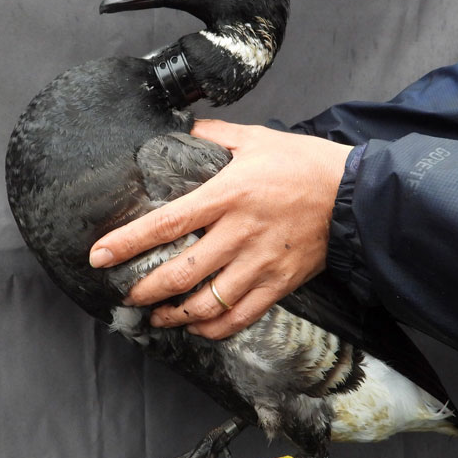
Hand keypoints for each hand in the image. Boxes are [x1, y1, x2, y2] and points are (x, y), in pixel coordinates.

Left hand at [89, 119, 352, 338]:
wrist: (358, 195)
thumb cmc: (308, 164)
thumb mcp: (259, 138)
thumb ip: (217, 135)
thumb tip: (184, 129)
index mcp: (229, 194)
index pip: (166, 223)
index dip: (128, 243)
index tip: (99, 256)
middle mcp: (241, 233)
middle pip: (180, 273)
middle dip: (145, 290)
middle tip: (127, 295)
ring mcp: (261, 262)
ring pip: (207, 302)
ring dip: (175, 315)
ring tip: (157, 317)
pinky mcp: (281, 282)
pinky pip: (241, 316)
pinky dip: (215, 328)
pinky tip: (199, 328)